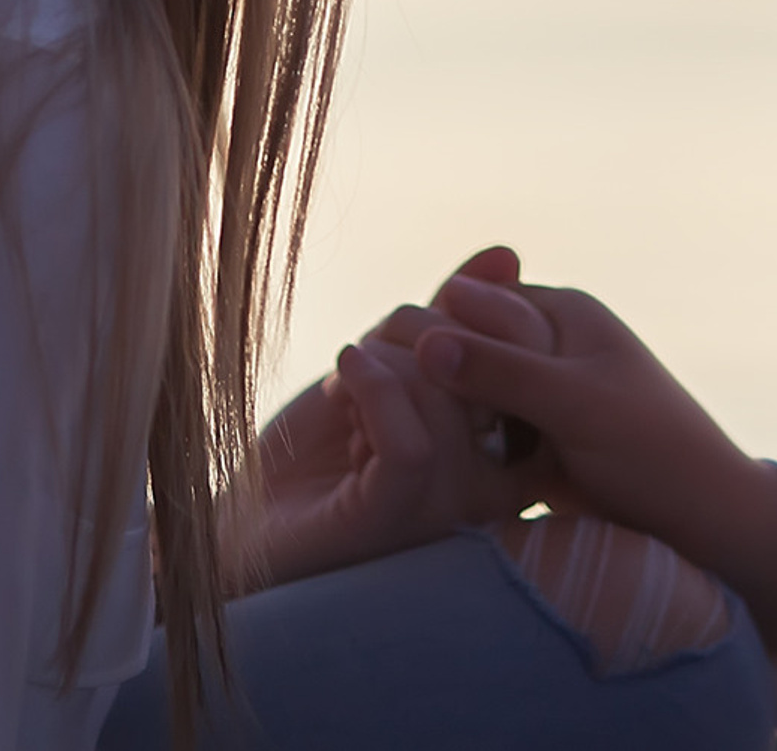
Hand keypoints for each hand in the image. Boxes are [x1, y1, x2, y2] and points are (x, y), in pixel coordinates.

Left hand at [221, 296, 538, 594]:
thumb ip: (452, 316)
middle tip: (370, 351)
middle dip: (421, 326)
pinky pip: (412, 442)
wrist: (238, 518)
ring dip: (382, 360)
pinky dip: (371, 386)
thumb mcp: (397, 363)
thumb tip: (508, 253)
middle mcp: (489, 485)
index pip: (537, 355)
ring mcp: (444, 508)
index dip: (491, 312)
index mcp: (503, 448)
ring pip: (446, 391)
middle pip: (489, 361)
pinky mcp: (394, 522)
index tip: (424, 316)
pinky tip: (341, 376)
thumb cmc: (320, 446)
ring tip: (344, 388)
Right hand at [378, 250, 776, 667]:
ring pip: (466, 395)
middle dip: (425, 377)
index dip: (429, 334)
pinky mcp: (535, 445)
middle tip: (365, 412)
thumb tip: (426, 339)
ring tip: (379, 442)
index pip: (472, 305)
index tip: (378, 368)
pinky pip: (480, 437)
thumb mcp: (577, 406)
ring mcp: (540, 396)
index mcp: (562, 313)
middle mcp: (547, 344)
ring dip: (435, 416)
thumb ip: (505, 372)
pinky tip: (418, 470)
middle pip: (464, 348)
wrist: (706, 525)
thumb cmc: (655, 453)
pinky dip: (455, 450)